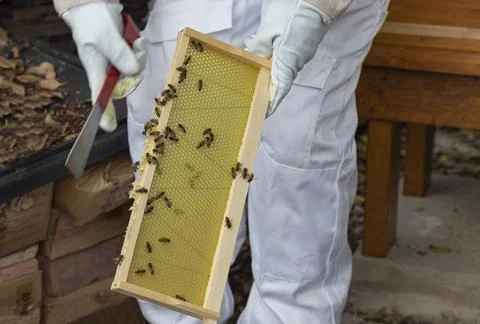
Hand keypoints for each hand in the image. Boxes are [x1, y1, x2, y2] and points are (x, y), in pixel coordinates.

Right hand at [62, 3, 145, 130]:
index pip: (100, 95)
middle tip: (136, 51)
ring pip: (136, 70)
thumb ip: (119, 55)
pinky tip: (137, 40)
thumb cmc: (92, 20)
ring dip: (140, 56)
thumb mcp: (104, 36)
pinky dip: (140, 50)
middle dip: (136, 70)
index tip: (107, 126)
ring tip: (135, 42)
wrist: (94, 4)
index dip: (104, 111)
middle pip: (127, 83)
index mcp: (96, 69)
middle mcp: (108, 70)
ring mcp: (117, 63)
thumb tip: (133, 72)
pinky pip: (138, 59)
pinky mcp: (125, 55)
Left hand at [245, 0, 350, 115]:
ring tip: (252, 57)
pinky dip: (273, 55)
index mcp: (287, 63)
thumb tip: (250, 60)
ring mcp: (301, 54)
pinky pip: (286, 56)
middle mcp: (296, 62)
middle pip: (278, 79)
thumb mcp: (269, 30)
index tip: (263, 113)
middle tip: (249, 86)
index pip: (278, 90)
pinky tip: (263, 45)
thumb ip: (258, 48)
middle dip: (263, 83)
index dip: (270, 103)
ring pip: (281, 66)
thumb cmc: (294, 14)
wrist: (318, 0)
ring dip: (267, 65)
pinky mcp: (303, 46)